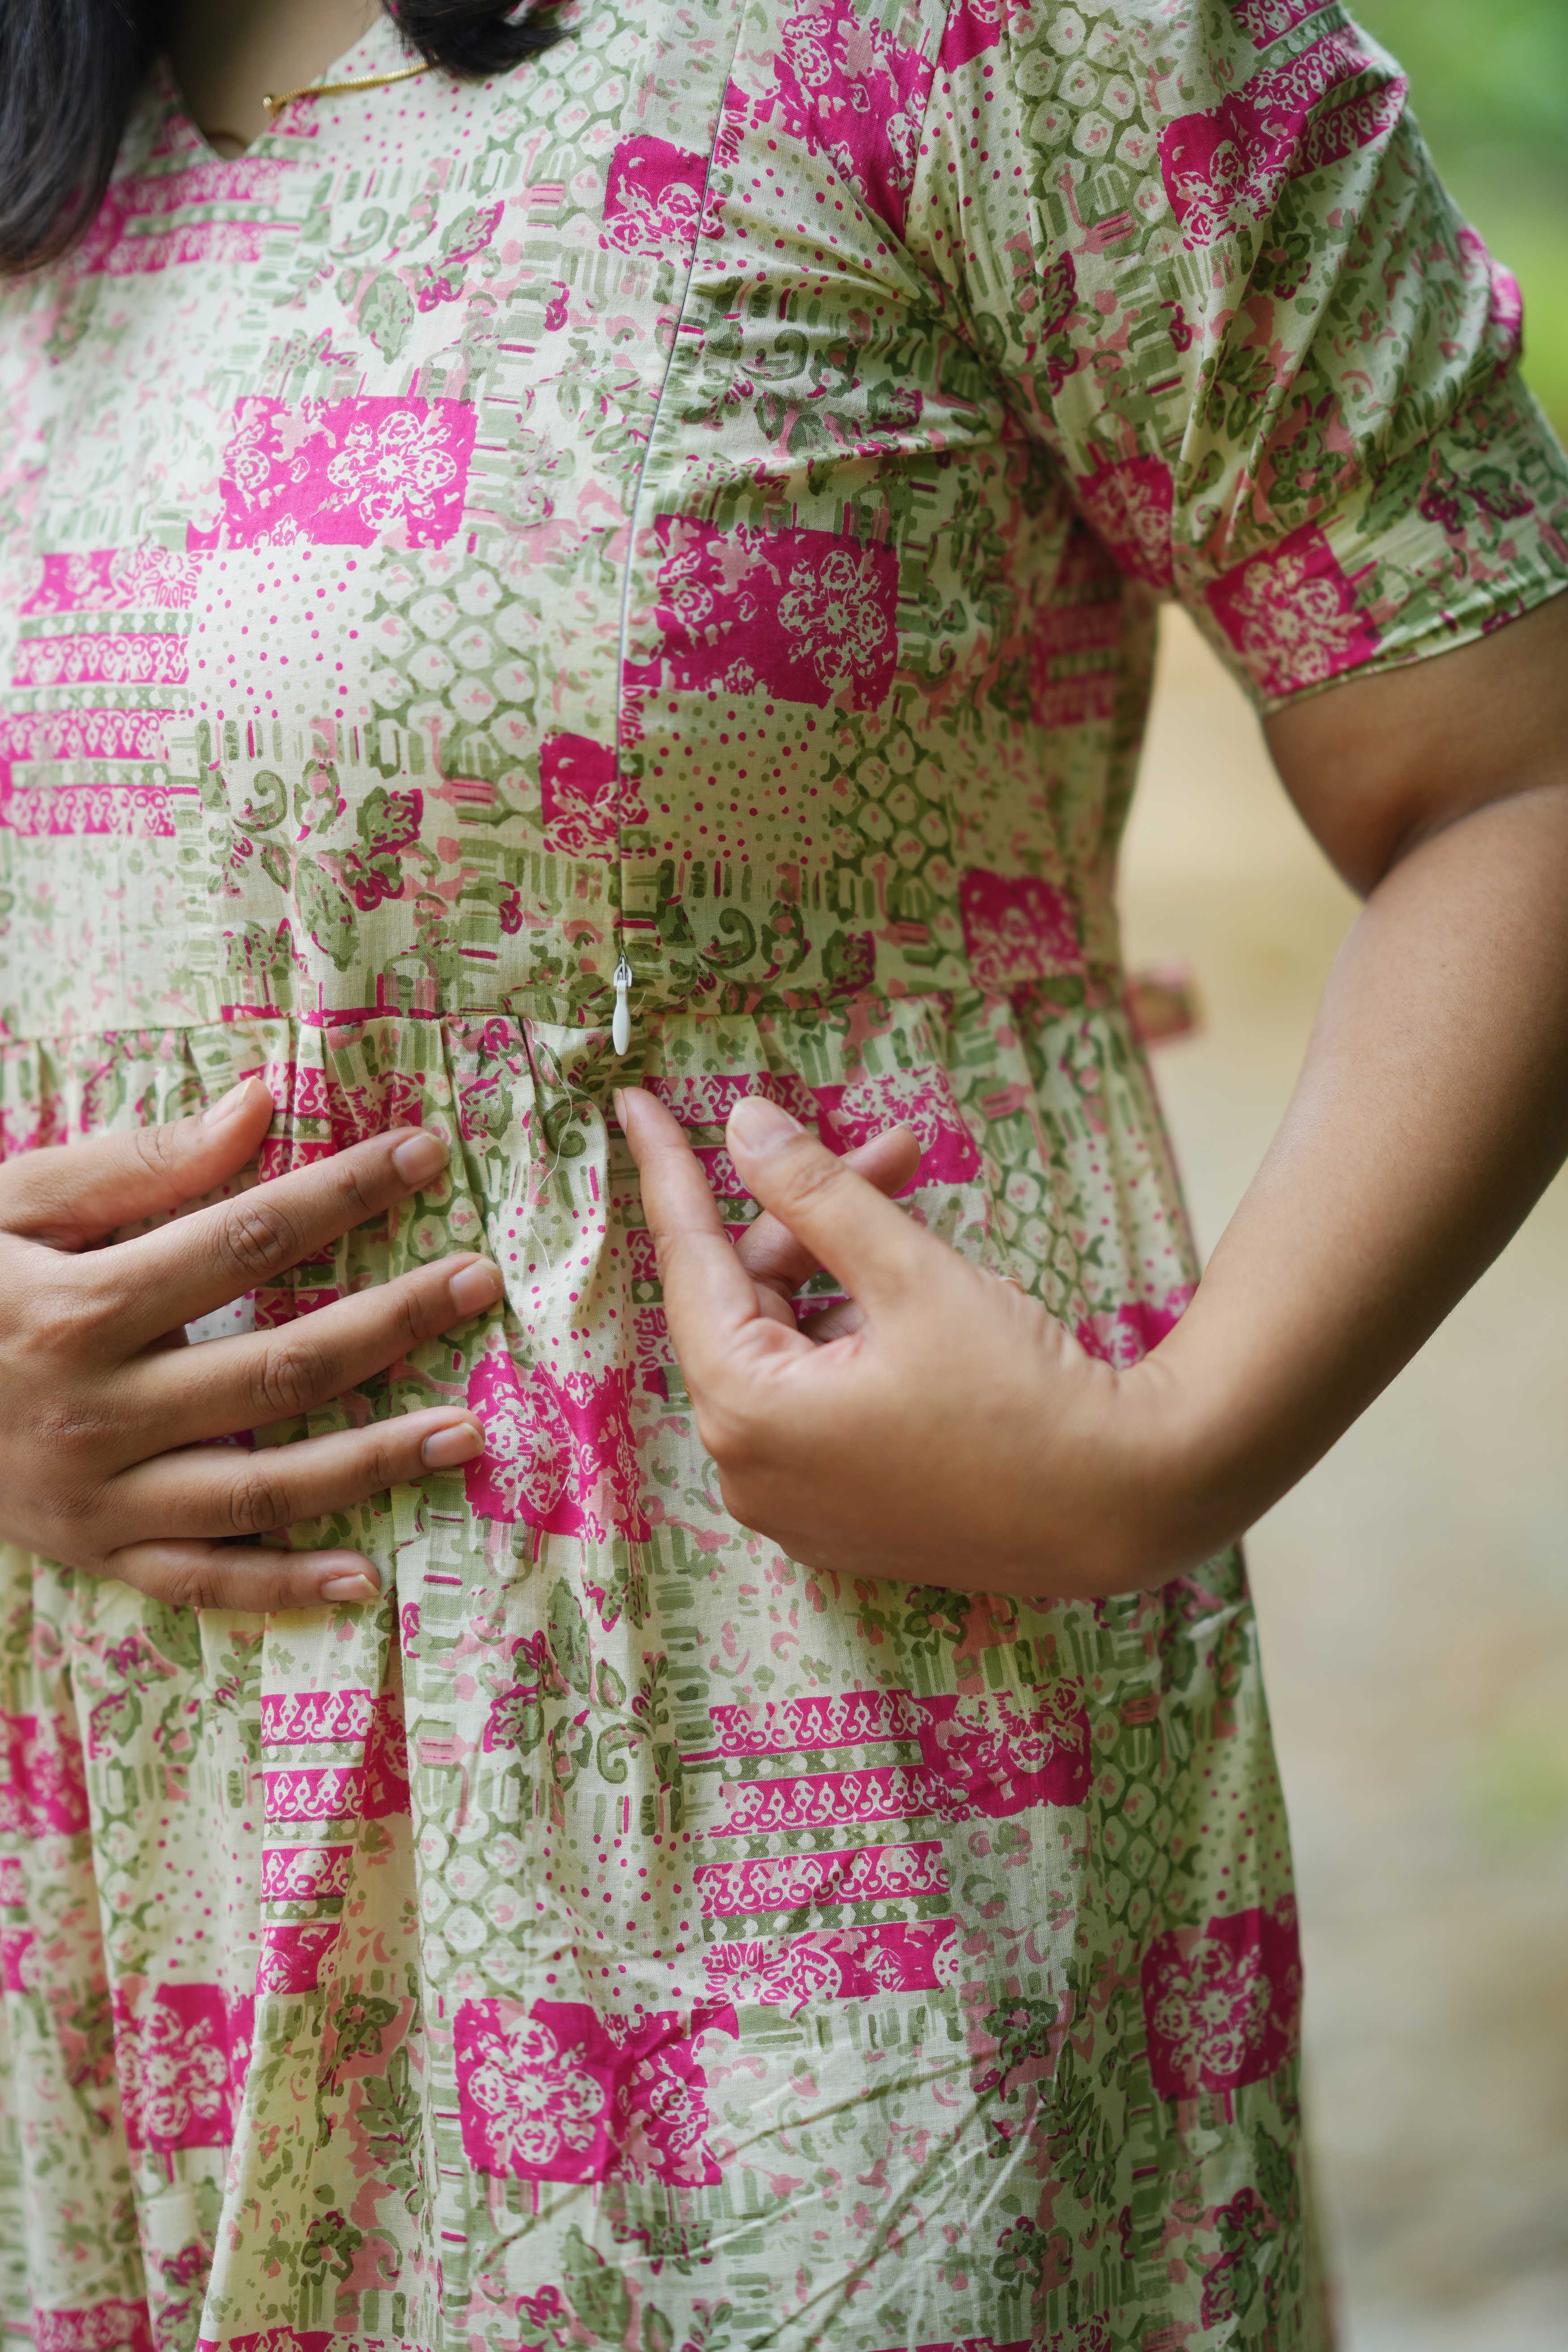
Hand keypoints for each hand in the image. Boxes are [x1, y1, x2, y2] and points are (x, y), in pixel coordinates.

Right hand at [0, 1077, 498, 1609]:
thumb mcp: (13, 1203)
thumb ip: (137, 1163)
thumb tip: (257, 1104)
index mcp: (78, 1307)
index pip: (247, 1238)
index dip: (344, 1193)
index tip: (426, 1155)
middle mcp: (96, 1411)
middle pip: (279, 1365)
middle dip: (392, 1319)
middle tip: (480, 1280)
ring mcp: (97, 1496)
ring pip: (262, 1487)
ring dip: (374, 1462)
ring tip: (468, 1433)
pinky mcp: (93, 1553)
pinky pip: (201, 1582)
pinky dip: (283, 1587)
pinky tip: (366, 1577)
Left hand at [620, 1088, 1188, 1594]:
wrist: (1123, 1505)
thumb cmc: (1023, 1396)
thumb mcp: (911, 1273)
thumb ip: (816, 1195)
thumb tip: (744, 1126)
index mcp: (748, 1411)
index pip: (688, 1263)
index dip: (669, 1171)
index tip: (634, 1103)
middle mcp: (749, 1470)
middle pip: (747, 1304)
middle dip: (811, 1219)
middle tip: (895, 1153)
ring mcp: (792, 1503)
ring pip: (786, 1347)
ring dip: (842, 1272)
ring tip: (923, 1213)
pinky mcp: (838, 1515)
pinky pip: (813, 1402)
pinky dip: (850, 1336)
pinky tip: (914, 1299)